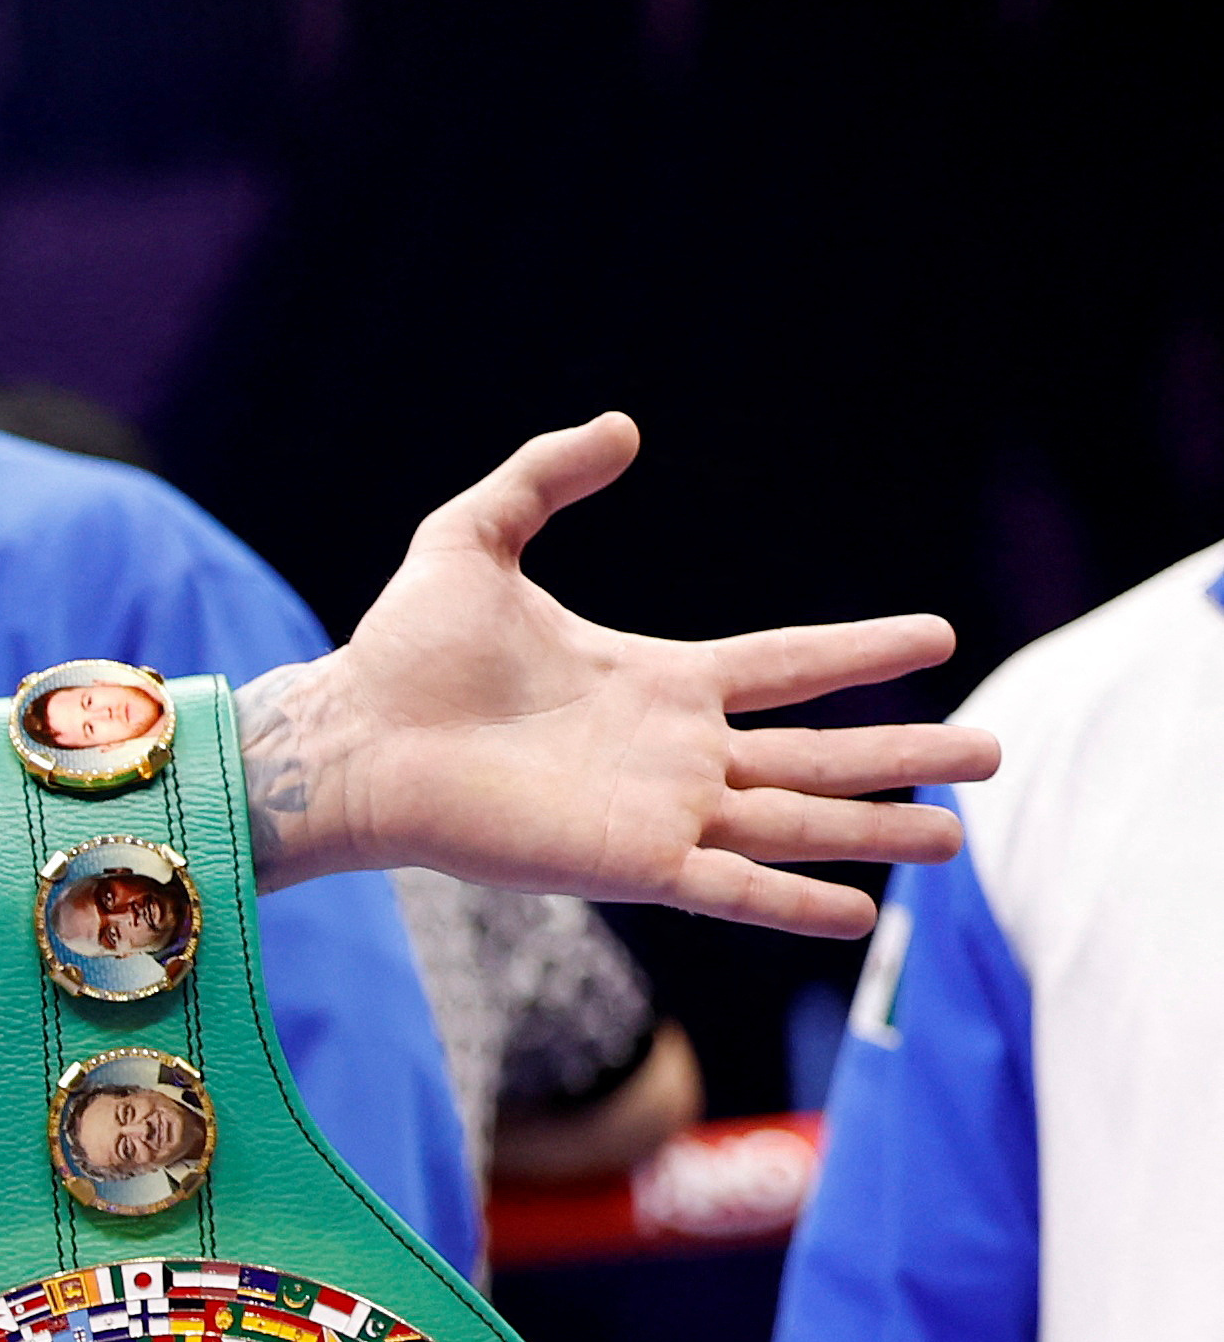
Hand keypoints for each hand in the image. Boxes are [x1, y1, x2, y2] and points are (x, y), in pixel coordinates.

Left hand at [267, 416, 987, 934]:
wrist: (349, 735)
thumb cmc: (400, 649)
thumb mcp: (473, 538)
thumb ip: (543, 478)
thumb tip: (621, 428)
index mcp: (654, 681)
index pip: (784, 666)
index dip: (859, 651)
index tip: (937, 636)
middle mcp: (672, 752)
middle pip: (817, 755)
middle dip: (904, 753)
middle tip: (992, 751)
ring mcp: (658, 812)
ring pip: (796, 822)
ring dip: (877, 831)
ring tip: (958, 837)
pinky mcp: (628, 863)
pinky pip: (731, 886)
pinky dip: (794, 901)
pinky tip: (859, 913)